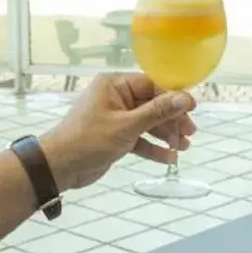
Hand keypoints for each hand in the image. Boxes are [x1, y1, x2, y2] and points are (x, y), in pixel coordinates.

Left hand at [39, 74, 196, 190]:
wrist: (59, 167)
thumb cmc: (89, 140)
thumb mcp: (127, 125)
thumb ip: (158, 112)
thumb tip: (186, 98)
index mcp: (115, 85)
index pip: (152, 85)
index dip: (173, 97)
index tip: (193, 109)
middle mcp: (116, 98)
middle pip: (152, 105)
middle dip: (171, 120)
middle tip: (190, 132)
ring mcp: (115, 118)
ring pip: (147, 123)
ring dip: (165, 135)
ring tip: (184, 147)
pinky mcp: (115, 137)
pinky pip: (139, 138)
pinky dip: (152, 147)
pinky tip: (169, 158)